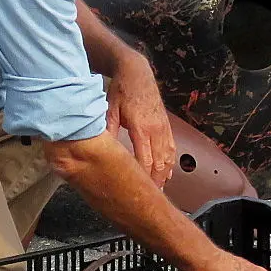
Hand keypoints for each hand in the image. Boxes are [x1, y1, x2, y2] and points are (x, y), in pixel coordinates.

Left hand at [104, 53, 175, 188]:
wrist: (137, 72)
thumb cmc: (121, 90)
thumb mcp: (109, 110)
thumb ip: (107, 131)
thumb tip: (99, 149)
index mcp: (141, 127)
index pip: (145, 159)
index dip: (144, 177)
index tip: (139, 191)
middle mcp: (156, 129)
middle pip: (160, 162)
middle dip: (156, 181)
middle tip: (150, 198)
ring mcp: (163, 127)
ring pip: (168, 157)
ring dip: (165, 175)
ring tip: (159, 191)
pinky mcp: (166, 125)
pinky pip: (171, 148)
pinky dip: (170, 163)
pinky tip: (168, 174)